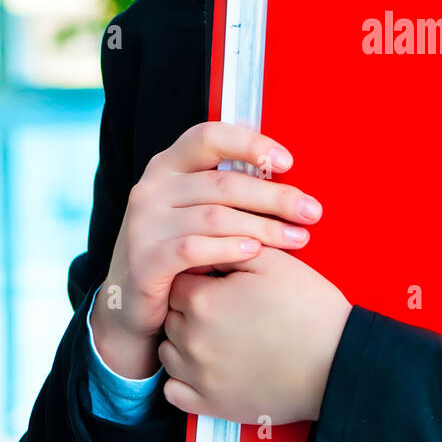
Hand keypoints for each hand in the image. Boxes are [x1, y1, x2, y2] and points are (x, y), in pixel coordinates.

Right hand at [98, 121, 324, 344]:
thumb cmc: (177, 252)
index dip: (250, 144)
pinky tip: (255, 252)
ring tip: (298, 238)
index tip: (289, 161)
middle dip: (274, 196)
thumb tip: (284, 173)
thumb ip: (225, 190)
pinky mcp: (144, 259)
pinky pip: (194, 248)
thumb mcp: (194, 211)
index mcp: (167, 166)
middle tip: (312, 211)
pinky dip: (228, 248)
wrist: (129, 304)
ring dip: (264, 227)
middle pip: (223, 183)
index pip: (209, 137)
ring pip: (215, 216)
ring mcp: (144, 224)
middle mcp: (151, 189)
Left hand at [158, 244, 352, 424]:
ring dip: (183, 341)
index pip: (178, 280)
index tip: (220, 282)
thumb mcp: (274, 263)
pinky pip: (172, 391)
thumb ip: (231, 248)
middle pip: (171, 315)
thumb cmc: (309, 309)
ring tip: (218, 336)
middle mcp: (192, 339)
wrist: (335, 362)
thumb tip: (206, 245)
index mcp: (204, 300)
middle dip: (191, 307)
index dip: (199, 277)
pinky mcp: (209, 405)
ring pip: (168, 351)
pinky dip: (181, 379)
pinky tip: (204, 367)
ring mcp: (198, 375)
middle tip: (226, 308)